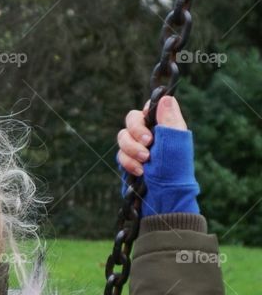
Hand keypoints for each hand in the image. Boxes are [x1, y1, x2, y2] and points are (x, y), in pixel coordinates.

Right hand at [116, 96, 199, 216]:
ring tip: (145, 161)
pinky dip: (128, 162)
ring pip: (122, 137)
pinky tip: (139, 171)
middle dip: (136, 131)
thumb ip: (169, 119)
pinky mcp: (128, 161)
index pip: (150, 108)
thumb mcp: (174, 141)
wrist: (162, 197)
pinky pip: (119, 154)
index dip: (146, 112)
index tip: (150, 121)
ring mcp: (138, 148)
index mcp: (165, 126)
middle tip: (147, 143)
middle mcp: (151, 134)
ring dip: (131, 149)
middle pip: (131, 119)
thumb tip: (165, 97)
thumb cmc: (173, 170)